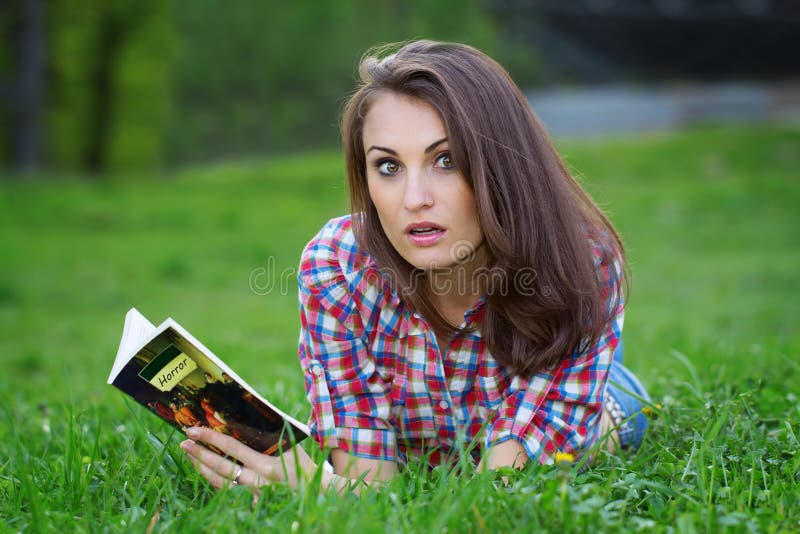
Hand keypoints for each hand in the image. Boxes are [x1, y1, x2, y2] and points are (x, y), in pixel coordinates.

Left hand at [180, 426, 316, 494]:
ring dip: (201, 467)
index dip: (211, 438)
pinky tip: (203, 469)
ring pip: (219, 482)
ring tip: (189, 453)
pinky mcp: (248, 502)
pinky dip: (212, 479)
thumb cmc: (301, 462)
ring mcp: (251, 495)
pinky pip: (225, 491)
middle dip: (199, 453)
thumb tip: (249, 410)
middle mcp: (257, 482)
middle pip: (220, 467)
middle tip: (184, 441)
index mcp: (267, 464)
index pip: (233, 449)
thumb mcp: (290, 443)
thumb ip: (270, 429)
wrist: (312, 492)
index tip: (195, 430)